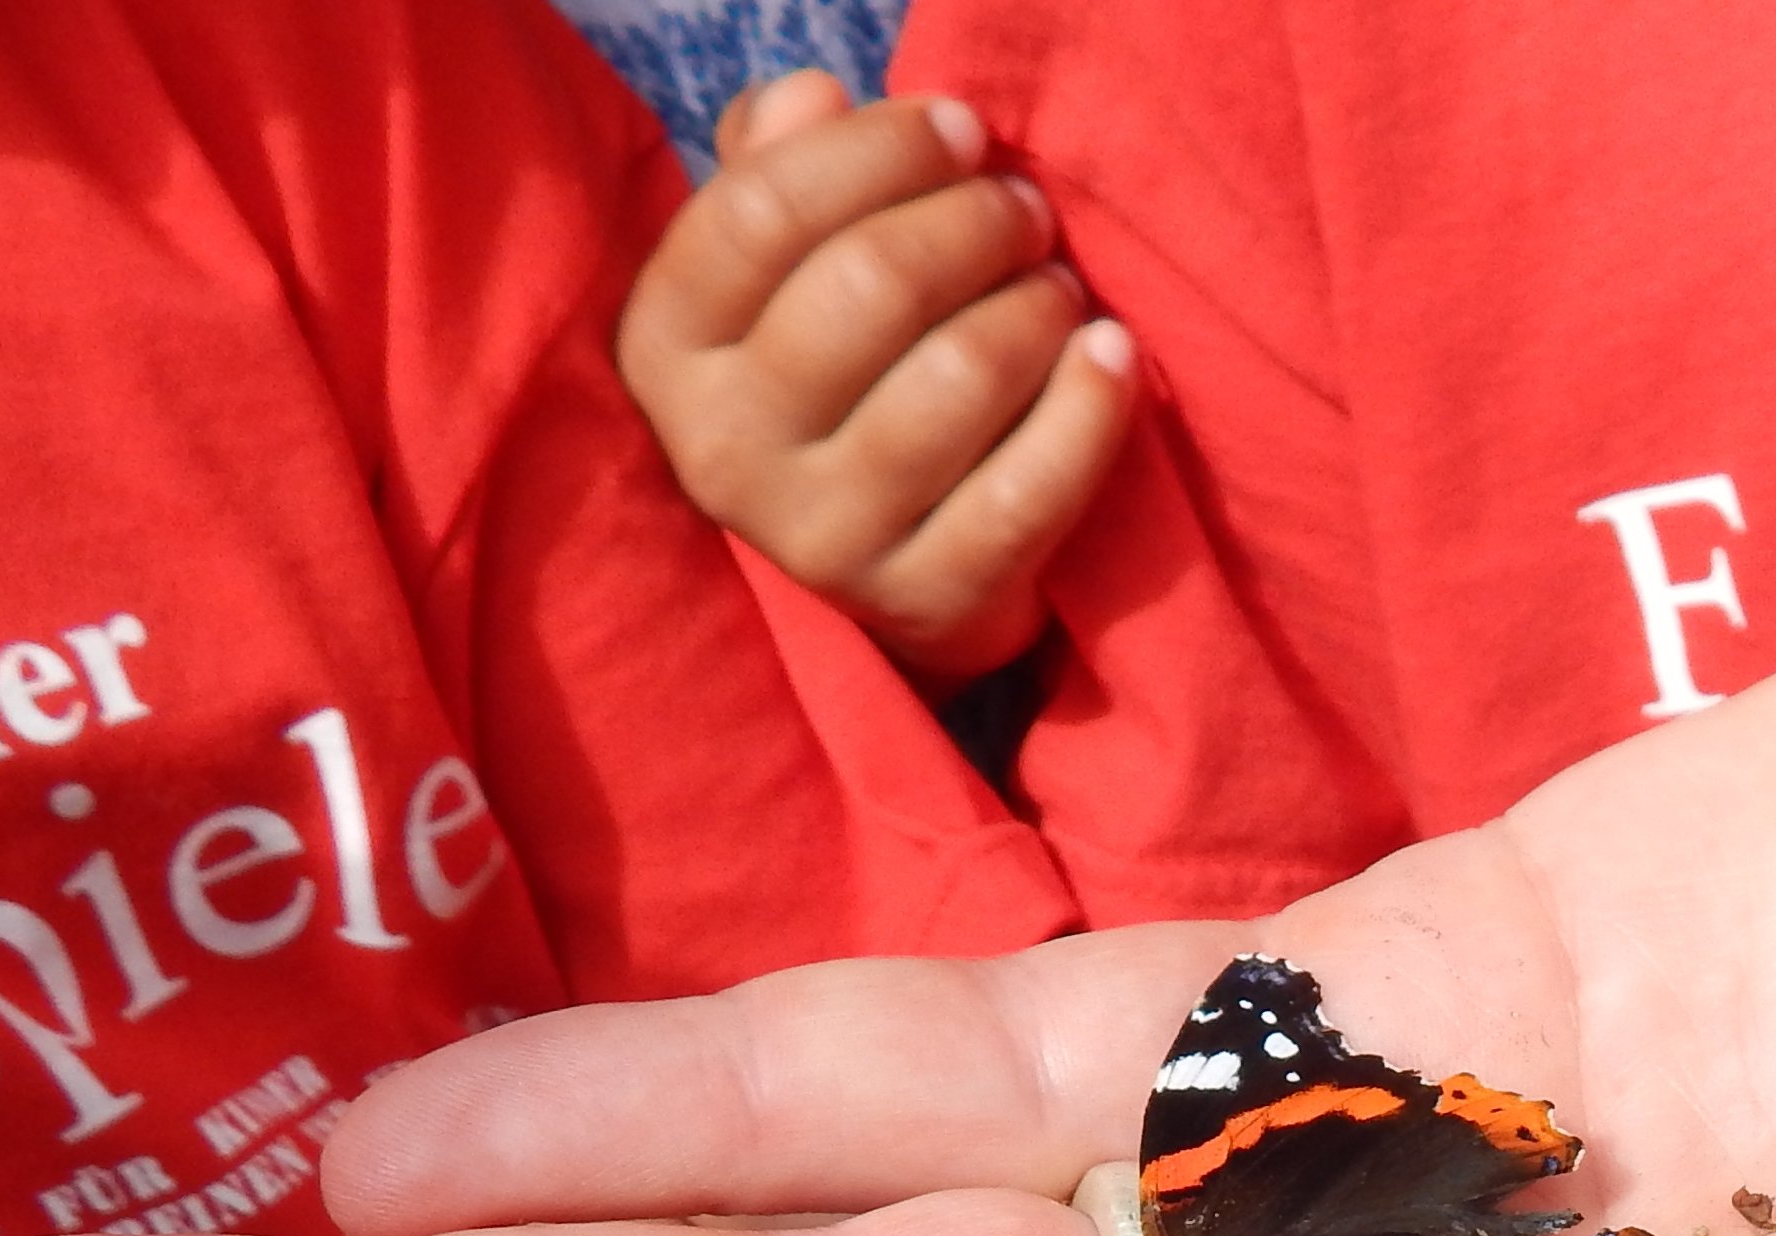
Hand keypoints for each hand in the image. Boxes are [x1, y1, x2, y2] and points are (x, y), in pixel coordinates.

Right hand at [621, 71, 1134, 684]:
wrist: (888, 566)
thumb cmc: (839, 376)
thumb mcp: (782, 273)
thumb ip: (779, 167)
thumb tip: (810, 97)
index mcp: (666, 348)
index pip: (759, 210)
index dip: (878, 149)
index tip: (961, 130)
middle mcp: (722, 449)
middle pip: (869, 283)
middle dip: (975, 223)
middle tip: (1026, 213)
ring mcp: (820, 538)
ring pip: (958, 376)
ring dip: (1035, 306)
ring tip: (1056, 290)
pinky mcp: (923, 598)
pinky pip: (1030, 490)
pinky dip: (1089, 405)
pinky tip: (1110, 355)